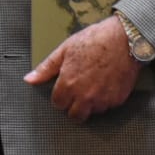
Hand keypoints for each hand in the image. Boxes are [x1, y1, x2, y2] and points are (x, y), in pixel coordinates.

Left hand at [24, 16, 140, 121]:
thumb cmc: (94, 40)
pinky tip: (105, 85)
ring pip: (92, 112)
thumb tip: (29, 79)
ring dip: (90, 104)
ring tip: (92, 86)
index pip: (58, 104)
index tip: (64, 89)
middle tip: (77, 94)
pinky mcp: (117, 99)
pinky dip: (105, 100)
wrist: (125, 39)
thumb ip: (46, 68)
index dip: (60, 96)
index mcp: (68, 84)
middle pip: (74, 116)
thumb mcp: (65, 50)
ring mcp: (102, 99)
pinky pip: (108, 107)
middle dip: (73, 107)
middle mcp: (85, 96)